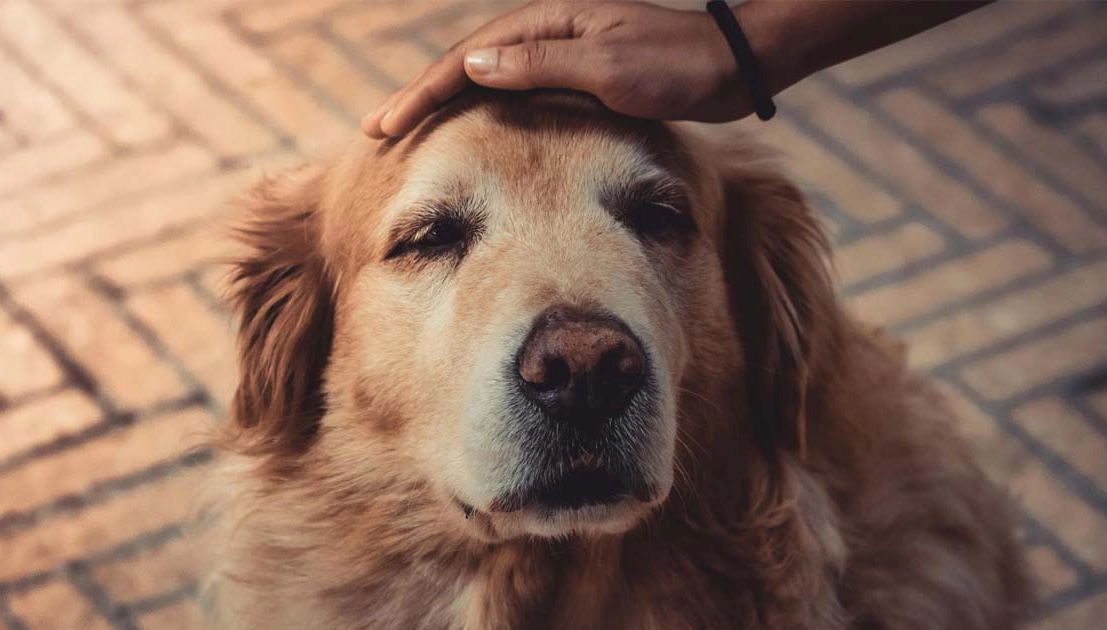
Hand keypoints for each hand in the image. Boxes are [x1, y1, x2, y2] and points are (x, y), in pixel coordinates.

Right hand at [361, 1, 766, 138]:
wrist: (730, 66)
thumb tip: (472, 67)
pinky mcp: (577, 74)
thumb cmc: (675, 66)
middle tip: (377, 129)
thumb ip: (540, 65)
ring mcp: (560, 52)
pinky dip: (482, 108)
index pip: (466, 60)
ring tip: (408, 128)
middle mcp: (546, 33)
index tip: (386, 124)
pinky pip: (514, 91)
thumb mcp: (607, 67)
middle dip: (420, 96)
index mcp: (545, 24)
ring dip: (445, 102)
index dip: (422, 93)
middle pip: (466, 65)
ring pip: (486, 78)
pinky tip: (471, 127)